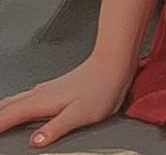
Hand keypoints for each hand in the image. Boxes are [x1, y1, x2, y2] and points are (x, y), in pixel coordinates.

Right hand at [0, 55, 132, 147]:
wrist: (114, 64)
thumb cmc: (101, 88)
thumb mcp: (79, 114)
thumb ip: (55, 128)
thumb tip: (35, 142)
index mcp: (43, 100)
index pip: (11, 115)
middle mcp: (41, 92)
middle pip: (8, 106)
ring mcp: (46, 89)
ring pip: (16, 100)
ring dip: (3, 110)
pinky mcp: (54, 88)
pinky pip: (25, 98)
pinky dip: (13, 105)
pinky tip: (18, 107)